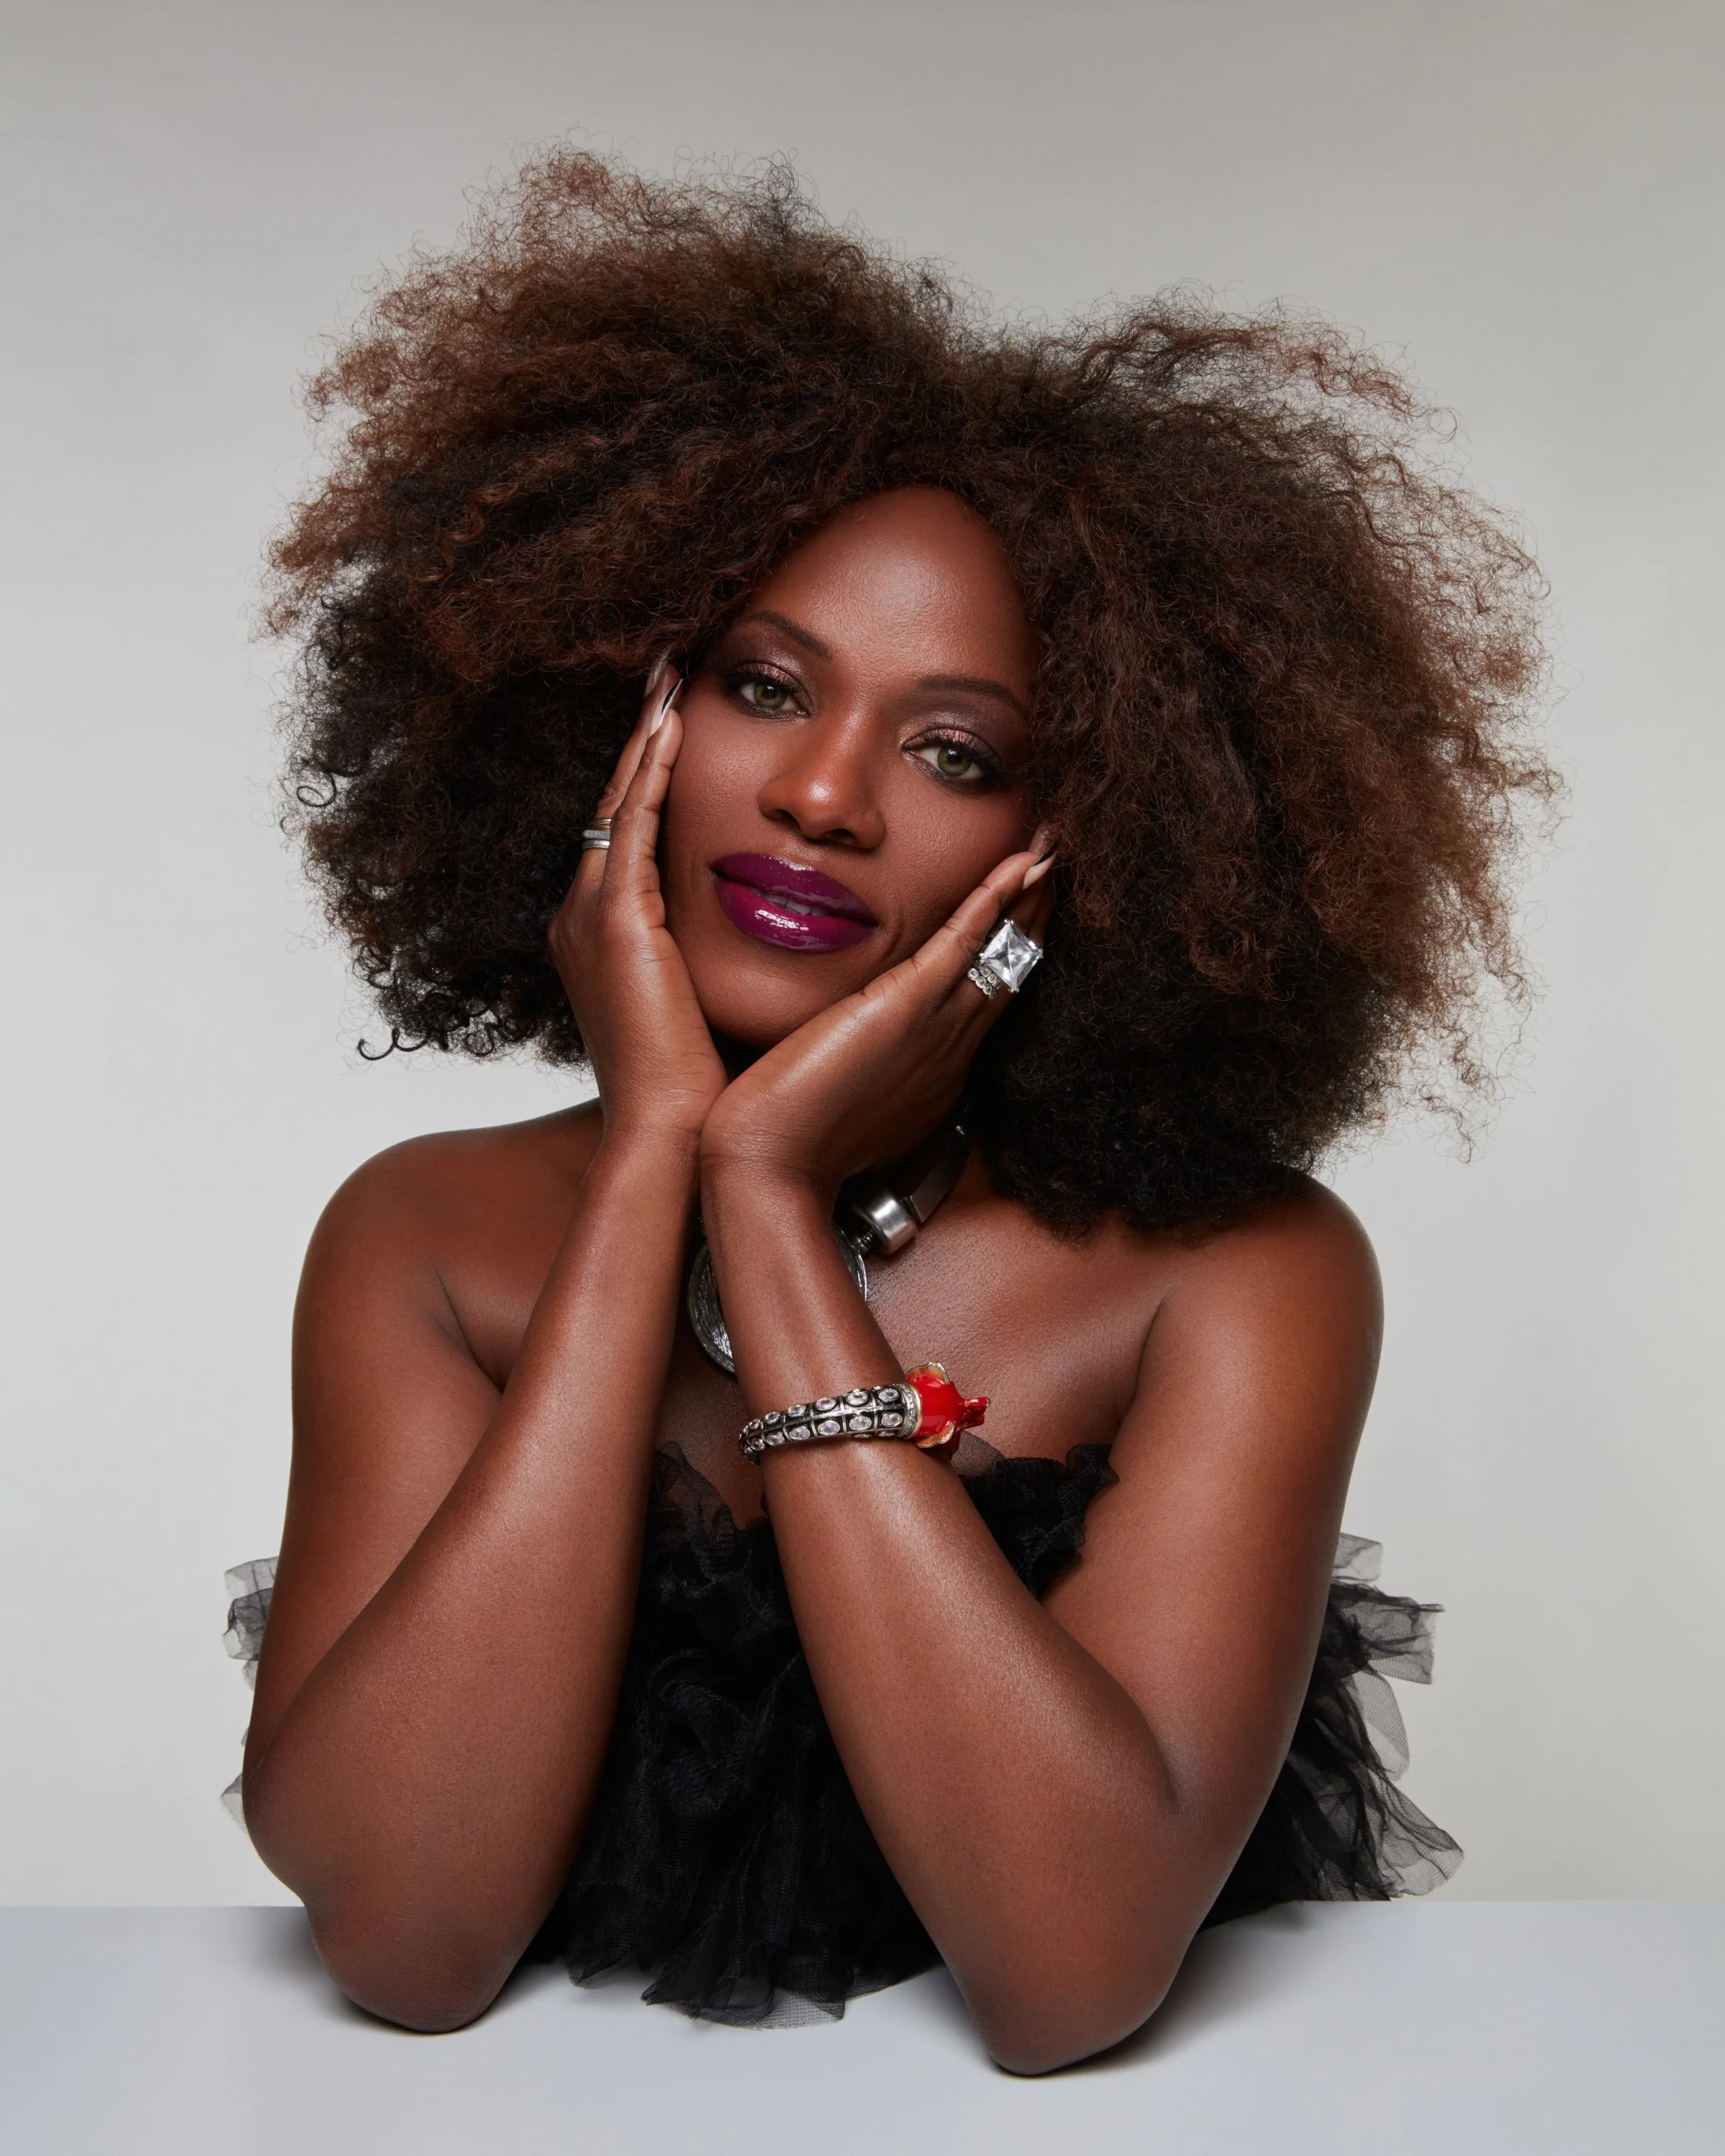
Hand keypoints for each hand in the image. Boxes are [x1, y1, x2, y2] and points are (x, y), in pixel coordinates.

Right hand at [549, 665, 727, 1149]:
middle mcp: (582, 920)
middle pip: (615, 805)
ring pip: (619, 804)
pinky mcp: (614, 924)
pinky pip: (633, 827)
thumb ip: (715, 957)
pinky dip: (650, 774)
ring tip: (668, 679)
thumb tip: (768, 933)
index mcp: (603, 939)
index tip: (678, 724)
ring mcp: (589, 919)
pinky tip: (673, 728)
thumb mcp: (704, 1004)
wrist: (671, 1139)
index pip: (628, 835)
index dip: (649, 776)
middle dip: (641, 741)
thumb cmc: (700, 1088)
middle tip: (666, 676)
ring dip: (645, 739)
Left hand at [699, 840, 1054, 1203]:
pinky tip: (1024, 866)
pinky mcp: (907, 1007)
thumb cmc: (791, 1141)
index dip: (1012, 950)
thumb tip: (853, 1051)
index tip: (1028, 911)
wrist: (769, 1167)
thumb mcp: (842, 1098)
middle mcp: (950, 1048)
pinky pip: (964, 943)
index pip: (987, 996)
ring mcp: (936, 1027)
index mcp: (936, 1069)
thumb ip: (861, 1069)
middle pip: (1009, 968)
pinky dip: (996, 899)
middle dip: (1036, 914)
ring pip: (1001, 950)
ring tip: (1054, 852)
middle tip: (1061, 867)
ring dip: (1031, 897)